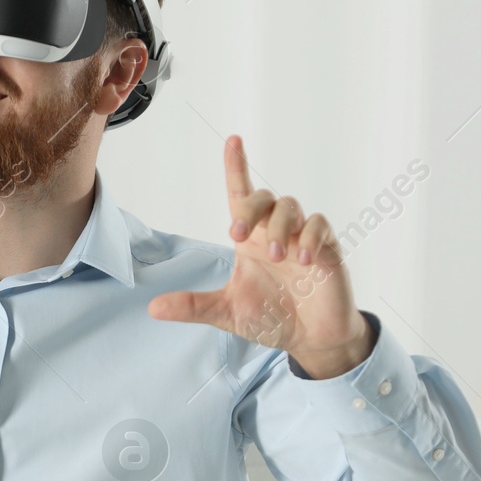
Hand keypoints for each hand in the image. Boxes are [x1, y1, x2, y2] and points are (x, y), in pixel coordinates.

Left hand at [148, 135, 374, 378]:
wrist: (310, 340)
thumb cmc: (272, 318)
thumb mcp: (227, 312)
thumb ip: (194, 306)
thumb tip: (152, 308)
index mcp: (250, 239)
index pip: (241, 194)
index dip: (237, 166)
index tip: (233, 140)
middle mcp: (275, 232)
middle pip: (264, 197)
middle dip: (250, 209)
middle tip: (237, 235)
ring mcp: (303, 237)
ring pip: (291, 206)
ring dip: (280, 227)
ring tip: (279, 258)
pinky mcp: (327, 248)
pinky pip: (320, 225)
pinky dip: (309, 237)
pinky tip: (302, 259)